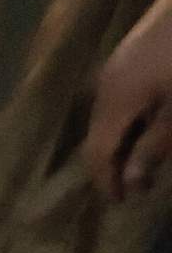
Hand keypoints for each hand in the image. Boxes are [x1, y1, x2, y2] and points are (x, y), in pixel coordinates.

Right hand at [86, 0, 171, 201]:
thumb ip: (154, 148)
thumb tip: (131, 183)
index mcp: (114, 103)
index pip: (97, 154)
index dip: (106, 181)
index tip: (122, 202)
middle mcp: (106, 85)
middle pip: (98, 135)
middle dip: (113, 163)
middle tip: (136, 183)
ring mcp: (116, 64)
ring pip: (108, 115)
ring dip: (122, 139)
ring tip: (145, 154)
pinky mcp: (132, 50)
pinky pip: (119, 95)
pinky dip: (130, 117)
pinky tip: (151, 118)